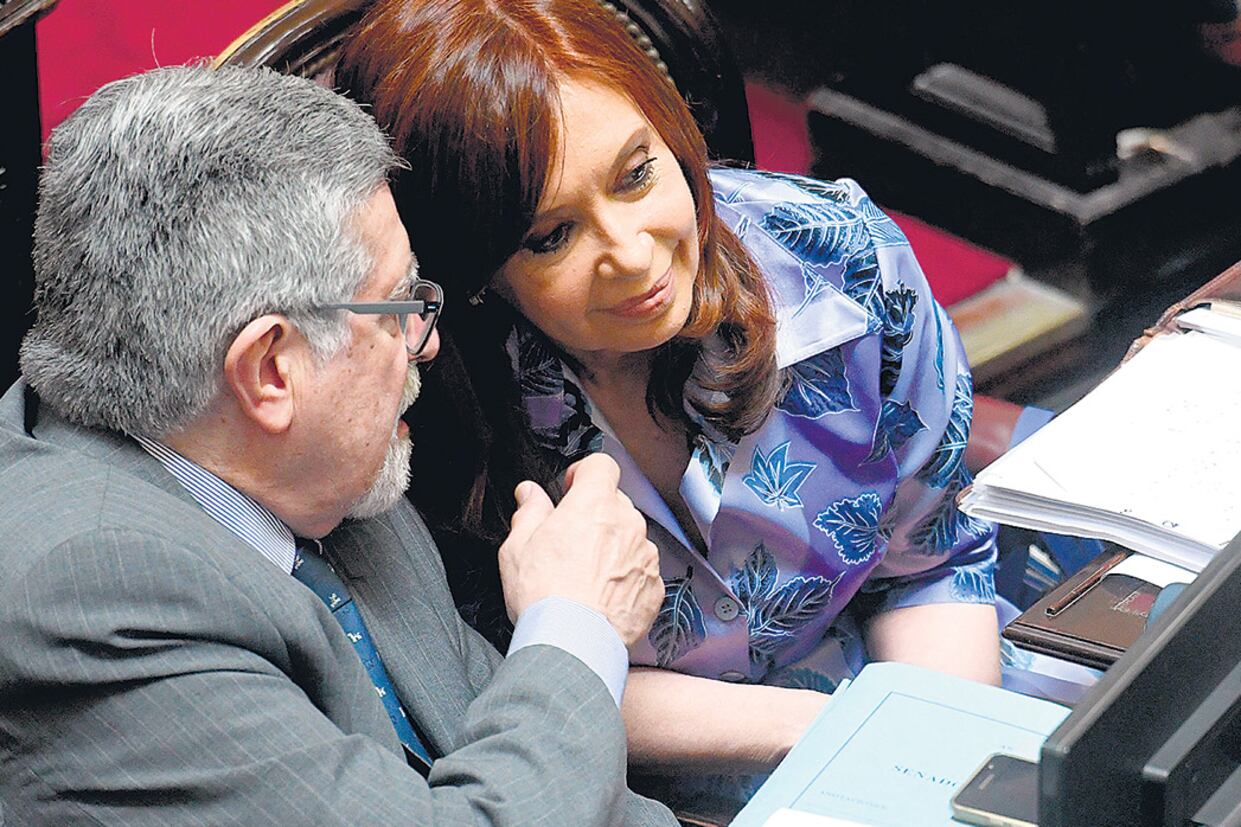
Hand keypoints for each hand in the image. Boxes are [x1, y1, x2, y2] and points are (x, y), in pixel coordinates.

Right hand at [498, 454, 662, 647]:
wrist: (573, 644)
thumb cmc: (544, 595)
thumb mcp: (518, 547)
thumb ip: (529, 512)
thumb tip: (529, 495)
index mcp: (594, 505)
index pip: (601, 466)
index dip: (584, 474)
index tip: (570, 490)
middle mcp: (628, 524)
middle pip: (615, 503)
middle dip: (595, 515)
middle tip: (569, 541)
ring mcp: (645, 556)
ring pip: (630, 538)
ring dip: (612, 547)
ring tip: (584, 576)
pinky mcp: (655, 586)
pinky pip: (641, 571)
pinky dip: (625, 577)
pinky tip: (601, 596)